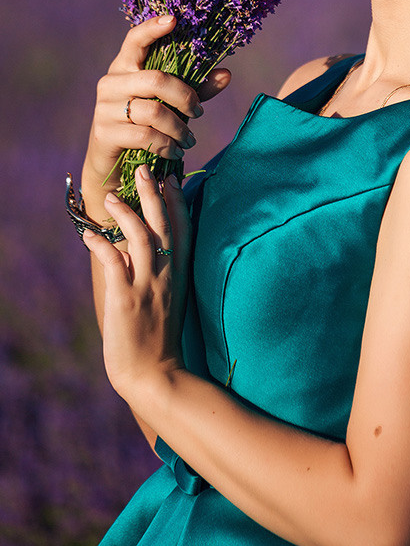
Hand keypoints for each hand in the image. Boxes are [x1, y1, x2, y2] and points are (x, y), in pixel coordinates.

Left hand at [83, 164, 189, 404]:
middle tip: (146, 171)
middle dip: (156, 195)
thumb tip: (137, 247)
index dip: (179, 201)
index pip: (184, 229)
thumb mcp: (166, 299)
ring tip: (110, 198)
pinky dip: (102, 246)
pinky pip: (115, 264)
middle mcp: (167, 275)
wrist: (155, 374)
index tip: (172, 178)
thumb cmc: (157, 339)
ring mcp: (148, 287)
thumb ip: (157, 272)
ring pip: (142, 238)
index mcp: (179, 274)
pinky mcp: (127, 300)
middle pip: (165, 225)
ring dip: (126, 214)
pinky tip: (89, 236)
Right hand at [84, 14, 230, 192]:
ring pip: (154, 111)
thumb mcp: (171, 103)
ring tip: (190, 139)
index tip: (174, 19)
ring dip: (180, 128)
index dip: (153, 27)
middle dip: (185, 96)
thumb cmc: (145, 123)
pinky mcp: (105, 132)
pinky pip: (146, 136)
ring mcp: (105, 107)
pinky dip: (167, 145)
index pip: (135, 39)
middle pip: (156, 79)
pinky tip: (176, 151)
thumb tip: (226, 74)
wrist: (111, 159)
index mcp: (126, 67)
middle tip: (199, 111)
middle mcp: (111, 82)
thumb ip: (196, 88)